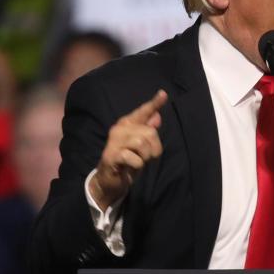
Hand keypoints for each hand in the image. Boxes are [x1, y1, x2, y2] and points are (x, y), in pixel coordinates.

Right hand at [91, 90, 167, 209]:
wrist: (110, 180)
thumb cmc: (128, 160)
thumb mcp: (141, 146)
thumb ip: (147, 130)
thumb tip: (157, 115)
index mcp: (127, 124)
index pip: (143, 111)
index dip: (154, 103)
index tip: (163, 93)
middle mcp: (119, 129)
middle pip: (149, 132)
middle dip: (154, 148)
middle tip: (146, 157)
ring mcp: (113, 142)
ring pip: (141, 143)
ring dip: (146, 157)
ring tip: (138, 161)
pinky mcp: (111, 156)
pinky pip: (135, 158)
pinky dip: (138, 164)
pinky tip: (131, 166)